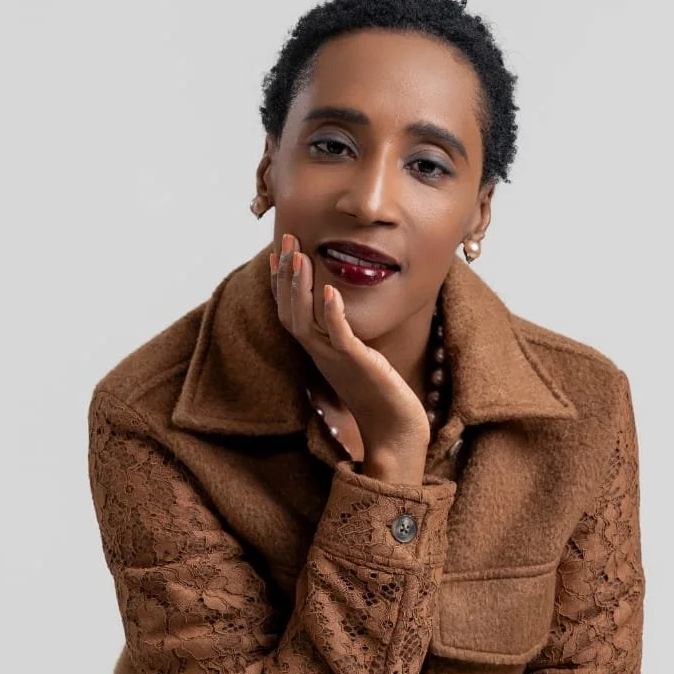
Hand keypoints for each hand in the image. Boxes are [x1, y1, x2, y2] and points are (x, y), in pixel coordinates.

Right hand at [270, 234, 430, 460]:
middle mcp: (321, 355)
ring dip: (301, 288)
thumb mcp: (358, 358)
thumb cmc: (380, 395)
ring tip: (300, 256)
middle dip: (287, 275)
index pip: (291, 312)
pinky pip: (338, 335)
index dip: (281, 284)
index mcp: (319, 351)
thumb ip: (346, 336)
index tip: (278, 254)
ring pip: (306, 321)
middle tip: (287, 240)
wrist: (395, 432)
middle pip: (291, 311)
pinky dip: (332, 312)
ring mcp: (336, 360)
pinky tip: (329, 288)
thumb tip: (344, 311)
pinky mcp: (357, 364)